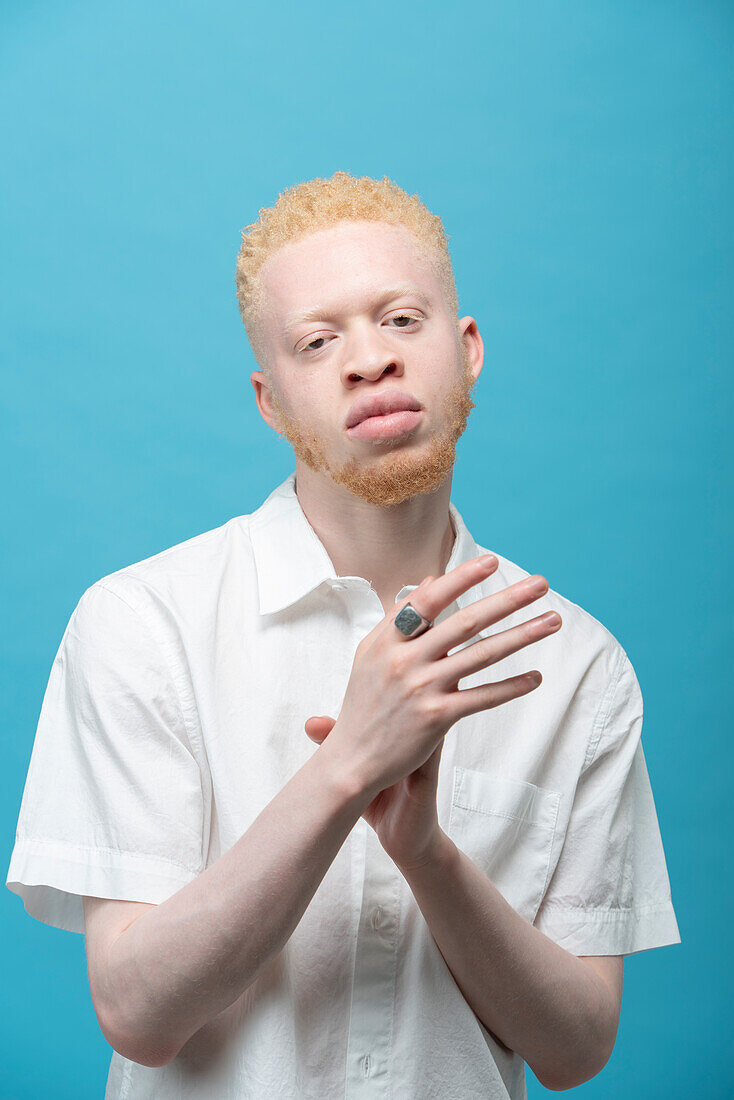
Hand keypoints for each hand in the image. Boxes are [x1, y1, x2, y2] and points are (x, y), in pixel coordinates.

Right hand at [306, 556, 562, 864]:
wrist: (351, 760)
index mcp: (386, 640)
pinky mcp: (436, 718)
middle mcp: (404, 660)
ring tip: (552, 621)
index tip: (491, 562)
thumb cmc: (365, 703)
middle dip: (507, 600)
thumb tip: (430, 581)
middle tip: (540, 584)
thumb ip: (401, 618)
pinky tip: (535, 677)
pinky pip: (482, 697)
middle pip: (465, 622)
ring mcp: (421, 688)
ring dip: (522, 635)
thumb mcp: (373, 654)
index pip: (428, 599)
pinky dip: (511, 686)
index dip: (461, 578)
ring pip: (481, 655)